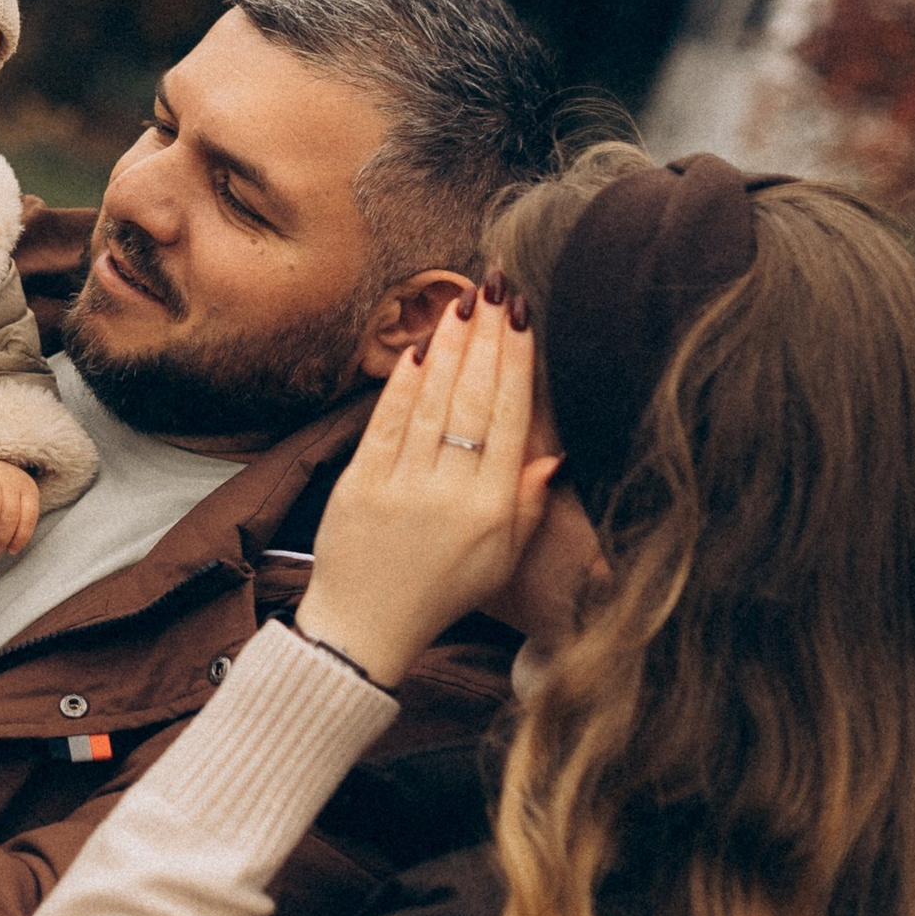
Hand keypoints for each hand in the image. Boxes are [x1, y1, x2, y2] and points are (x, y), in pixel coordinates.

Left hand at [297, 279, 557, 693]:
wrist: (366, 625)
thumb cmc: (441, 590)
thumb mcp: (501, 558)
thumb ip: (527, 503)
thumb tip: (555, 453)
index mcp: (492, 510)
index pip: (510, 420)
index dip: (518, 363)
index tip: (524, 318)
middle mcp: (450, 494)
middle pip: (473, 400)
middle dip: (486, 338)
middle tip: (496, 289)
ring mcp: (401, 486)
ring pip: (431, 403)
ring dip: (448, 347)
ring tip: (462, 304)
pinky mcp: (359, 484)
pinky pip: (385, 423)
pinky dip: (401, 383)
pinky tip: (416, 347)